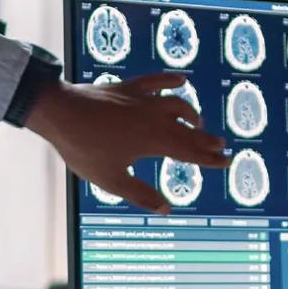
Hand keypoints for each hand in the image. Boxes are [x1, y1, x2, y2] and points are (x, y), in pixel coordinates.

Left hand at [26, 73, 228, 213]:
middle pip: (189, 129)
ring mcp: (142, 100)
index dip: (210, 158)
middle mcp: (154, 118)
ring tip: (198, 121)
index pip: (190, 152)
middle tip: (221, 145)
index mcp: (153, 141)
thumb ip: (141, 194)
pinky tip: (181, 79)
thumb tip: (167, 209)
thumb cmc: (84, 149)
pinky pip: (156, 80)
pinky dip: (171, 79)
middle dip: (207, 138)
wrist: (60, 113)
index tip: (226, 161)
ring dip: (192, 113)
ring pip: (177, 104)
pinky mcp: (129, 87)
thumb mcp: (112, 180)